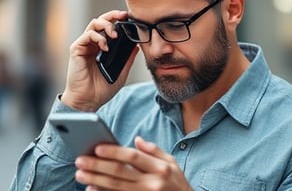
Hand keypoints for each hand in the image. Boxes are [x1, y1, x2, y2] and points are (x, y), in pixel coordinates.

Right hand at [61, 11, 138, 111]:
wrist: (88, 100)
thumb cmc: (101, 89)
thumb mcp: (121, 73)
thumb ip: (127, 59)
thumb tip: (137, 47)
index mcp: (102, 48)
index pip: (109, 28)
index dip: (118, 20)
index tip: (129, 18)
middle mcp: (92, 44)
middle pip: (100, 21)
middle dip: (112, 15)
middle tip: (123, 16)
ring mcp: (84, 46)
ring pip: (93, 24)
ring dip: (106, 25)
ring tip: (114, 35)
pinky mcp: (77, 50)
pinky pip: (87, 36)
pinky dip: (98, 37)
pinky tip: (105, 47)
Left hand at [75, 137, 192, 190]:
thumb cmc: (177, 183)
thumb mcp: (172, 163)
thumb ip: (154, 150)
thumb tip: (136, 139)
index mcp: (160, 168)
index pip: (134, 157)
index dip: (115, 152)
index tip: (98, 147)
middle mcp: (152, 183)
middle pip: (121, 173)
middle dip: (98, 166)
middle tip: (81, 160)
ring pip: (116, 188)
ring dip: (96, 180)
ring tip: (80, 174)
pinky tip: (91, 189)